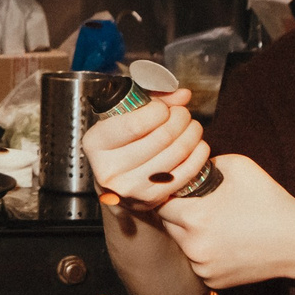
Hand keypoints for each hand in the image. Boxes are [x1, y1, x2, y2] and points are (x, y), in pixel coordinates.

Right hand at [82, 87, 210, 207]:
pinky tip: (197, 145)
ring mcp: (130, 187)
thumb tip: (182, 95)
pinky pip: (185, 172)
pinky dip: (198, 155)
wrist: (116, 185)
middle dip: (180, 119)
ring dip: (192, 134)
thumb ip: (151, 100)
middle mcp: (109, 168)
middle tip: (182, 114)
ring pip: (176, 153)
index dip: (158, 110)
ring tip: (192, 127)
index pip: (135, 124)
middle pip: (161, 137)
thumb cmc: (120, 145)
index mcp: (96, 143)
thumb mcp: (124, 117)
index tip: (163, 108)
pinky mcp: (151, 199)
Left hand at [139, 152, 294, 294]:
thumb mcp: (238, 166)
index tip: (178, 187)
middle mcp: (194, 246)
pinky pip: (196, 262)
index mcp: (196, 217)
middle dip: (178, 212)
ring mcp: (202, 267)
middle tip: (200, 204)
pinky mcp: (212, 282)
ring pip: (181, 244)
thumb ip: (205, 163)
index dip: (168, 192)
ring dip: (189, 233)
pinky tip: (226, 242)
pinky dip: (204, 252)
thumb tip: (185, 165)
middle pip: (168, 224)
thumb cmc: (271, 201)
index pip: (159, 202)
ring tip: (217, 223)